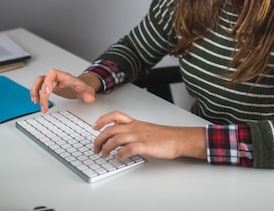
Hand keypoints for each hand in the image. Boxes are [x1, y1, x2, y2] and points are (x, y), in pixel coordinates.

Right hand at [30, 69, 100, 111]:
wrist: (82, 87)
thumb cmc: (83, 87)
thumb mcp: (87, 91)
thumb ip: (89, 94)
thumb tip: (90, 99)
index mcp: (65, 76)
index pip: (52, 73)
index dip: (48, 81)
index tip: (47, 91)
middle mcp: (57, 78)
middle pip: (44, 80)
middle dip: (41, 93)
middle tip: (43, 106)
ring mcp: (52, 82)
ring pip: (38, 82)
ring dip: (35, 91)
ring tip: (36, 102)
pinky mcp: (50, 87)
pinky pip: (39, 87)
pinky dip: (36, 93)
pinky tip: (37, 101)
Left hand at [92, 110, 206, 160]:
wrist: (178, 139)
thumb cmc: (163, 135)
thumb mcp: (145, 128)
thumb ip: (132, 130)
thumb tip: (119, 136)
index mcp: (135, 123)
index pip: (115, 115)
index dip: (102, 120)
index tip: (95, 126)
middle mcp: (135, 128)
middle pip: (110, 130)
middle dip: (99, 139)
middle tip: (96, 148)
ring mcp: (140, 137)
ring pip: (116, 139)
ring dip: (107, 148)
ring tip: (104, 155)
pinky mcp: (145, 146)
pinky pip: (128, 149)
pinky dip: (120, 154)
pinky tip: (119, 158)